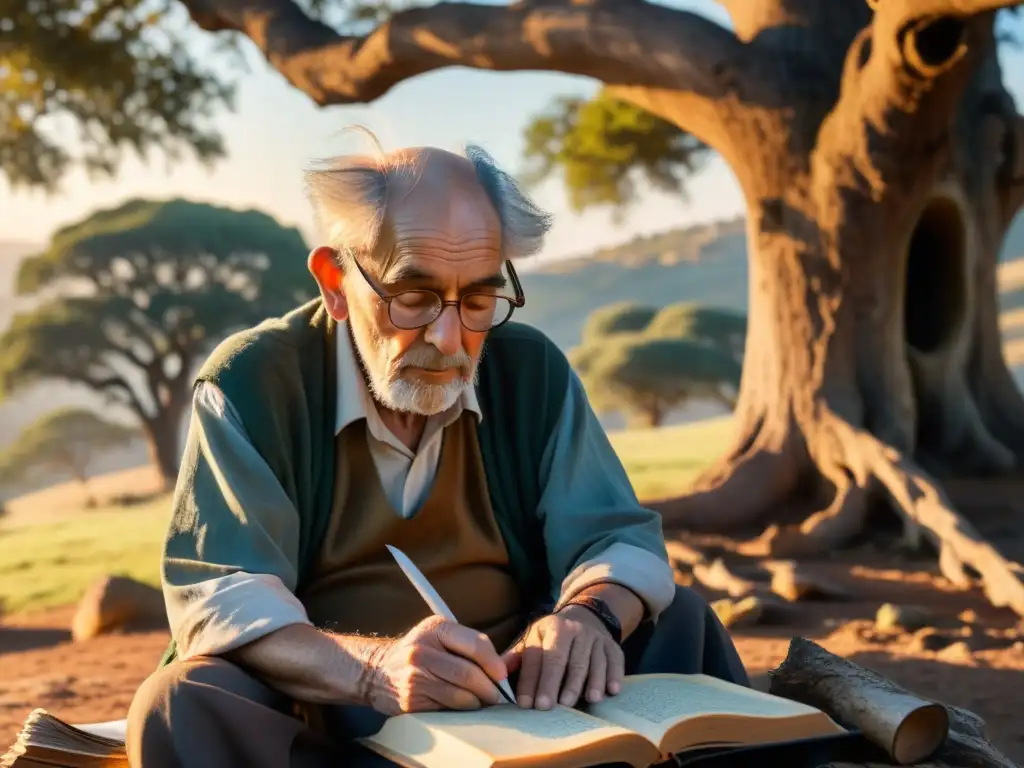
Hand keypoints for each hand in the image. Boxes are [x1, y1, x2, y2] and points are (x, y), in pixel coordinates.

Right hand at [365, 616, 507, 714]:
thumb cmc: (422, 652)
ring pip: (461, 695)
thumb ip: (476, 646)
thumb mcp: (443, 637)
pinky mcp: (411, 700)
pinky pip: (447, 709)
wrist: (378, 671)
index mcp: (435, 628)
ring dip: (477, 702)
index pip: (476, 644)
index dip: (495, 662)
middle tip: (496, 695)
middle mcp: (422, 650)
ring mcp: (414, 676)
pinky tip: (461, 706)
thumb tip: (514, 662)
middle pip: (469, 674)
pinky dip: (461, 710)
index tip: (502, 675)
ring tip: (480, 700)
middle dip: (490, 688)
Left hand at [502, 605, 624, 710]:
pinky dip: (614, 676)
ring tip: (585, 700)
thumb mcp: (534, 638)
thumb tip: (494, 675)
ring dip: (588, 682)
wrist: (585, 616)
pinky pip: (615, 661)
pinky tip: (611, 691)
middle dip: (555, 683)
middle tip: (549, 707)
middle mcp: (573, 630)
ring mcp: (595, 638)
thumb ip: (517, 657)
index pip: (539, 657)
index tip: (525, 704)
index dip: (531, 681)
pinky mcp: (612, 646)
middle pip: (563, 659)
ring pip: (591, 661)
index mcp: (550, 628)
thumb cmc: (553, 637)